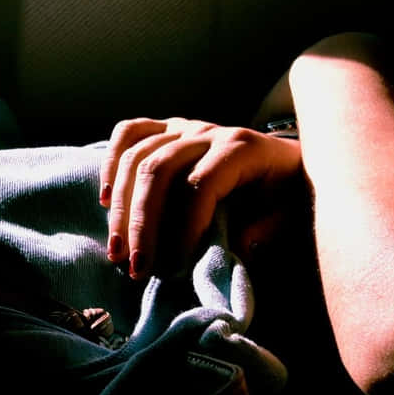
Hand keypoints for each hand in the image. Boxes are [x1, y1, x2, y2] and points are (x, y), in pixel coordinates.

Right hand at [100, 117, 303, 278]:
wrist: (289, 160)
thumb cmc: (285, 193)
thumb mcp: (286, 215)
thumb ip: (258, 233)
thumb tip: (218, 254)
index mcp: (241, 149)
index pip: (200, 185)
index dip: (184, 228)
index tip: (175, 268)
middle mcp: (208, 131)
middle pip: (158, 170)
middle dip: (142, 223)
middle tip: (135, 267)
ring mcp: (184, 126)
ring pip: (137, 156)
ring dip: (121, 206)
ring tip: (117, 250)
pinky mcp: (166, 127)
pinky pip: (129, 132)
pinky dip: (111, 163)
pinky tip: (105, 198)